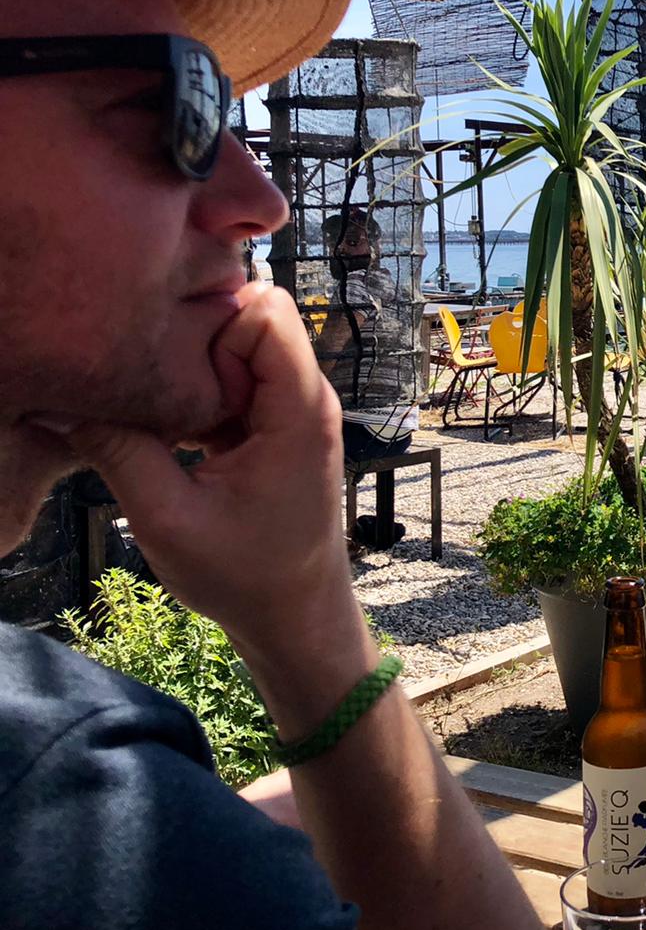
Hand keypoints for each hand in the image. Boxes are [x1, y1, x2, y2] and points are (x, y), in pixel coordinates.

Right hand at [42, 286, 368, 689]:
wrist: (296, 617)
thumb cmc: (245, 576)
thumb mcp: (167, 517)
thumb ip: (116, 451)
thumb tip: (56, 402)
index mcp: (299, 409)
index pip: (267, 312)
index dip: (213, 325)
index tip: (167, 367)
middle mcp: (306, 399)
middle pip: (251, 322)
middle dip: (197, 344)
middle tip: (151, 388)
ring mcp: (293, 413)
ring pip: (239, 353)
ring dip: (195, 375)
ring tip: (159, 416)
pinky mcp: (276, 430)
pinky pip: (236, 385)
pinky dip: (201, 398)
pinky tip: (168, 433)